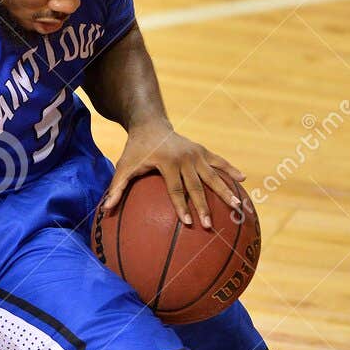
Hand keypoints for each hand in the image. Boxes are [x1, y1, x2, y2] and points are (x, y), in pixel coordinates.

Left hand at [103, 118, 243, 229]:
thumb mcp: (123, 166)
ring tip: (238, 207)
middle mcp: (185, 158)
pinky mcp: (203, 151)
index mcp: (167, 162)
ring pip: (214, 175)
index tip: (188, 223)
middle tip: (211, 225)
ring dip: (226, 191)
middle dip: (205, 206)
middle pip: (197, 186)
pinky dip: (231, 170)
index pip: (175, 189)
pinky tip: (244, 180)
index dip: (181, 206)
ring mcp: (196, 154)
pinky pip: (219, 162)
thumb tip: (105, 209)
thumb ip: (116, 188)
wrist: (150, 124)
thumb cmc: (134, 150)